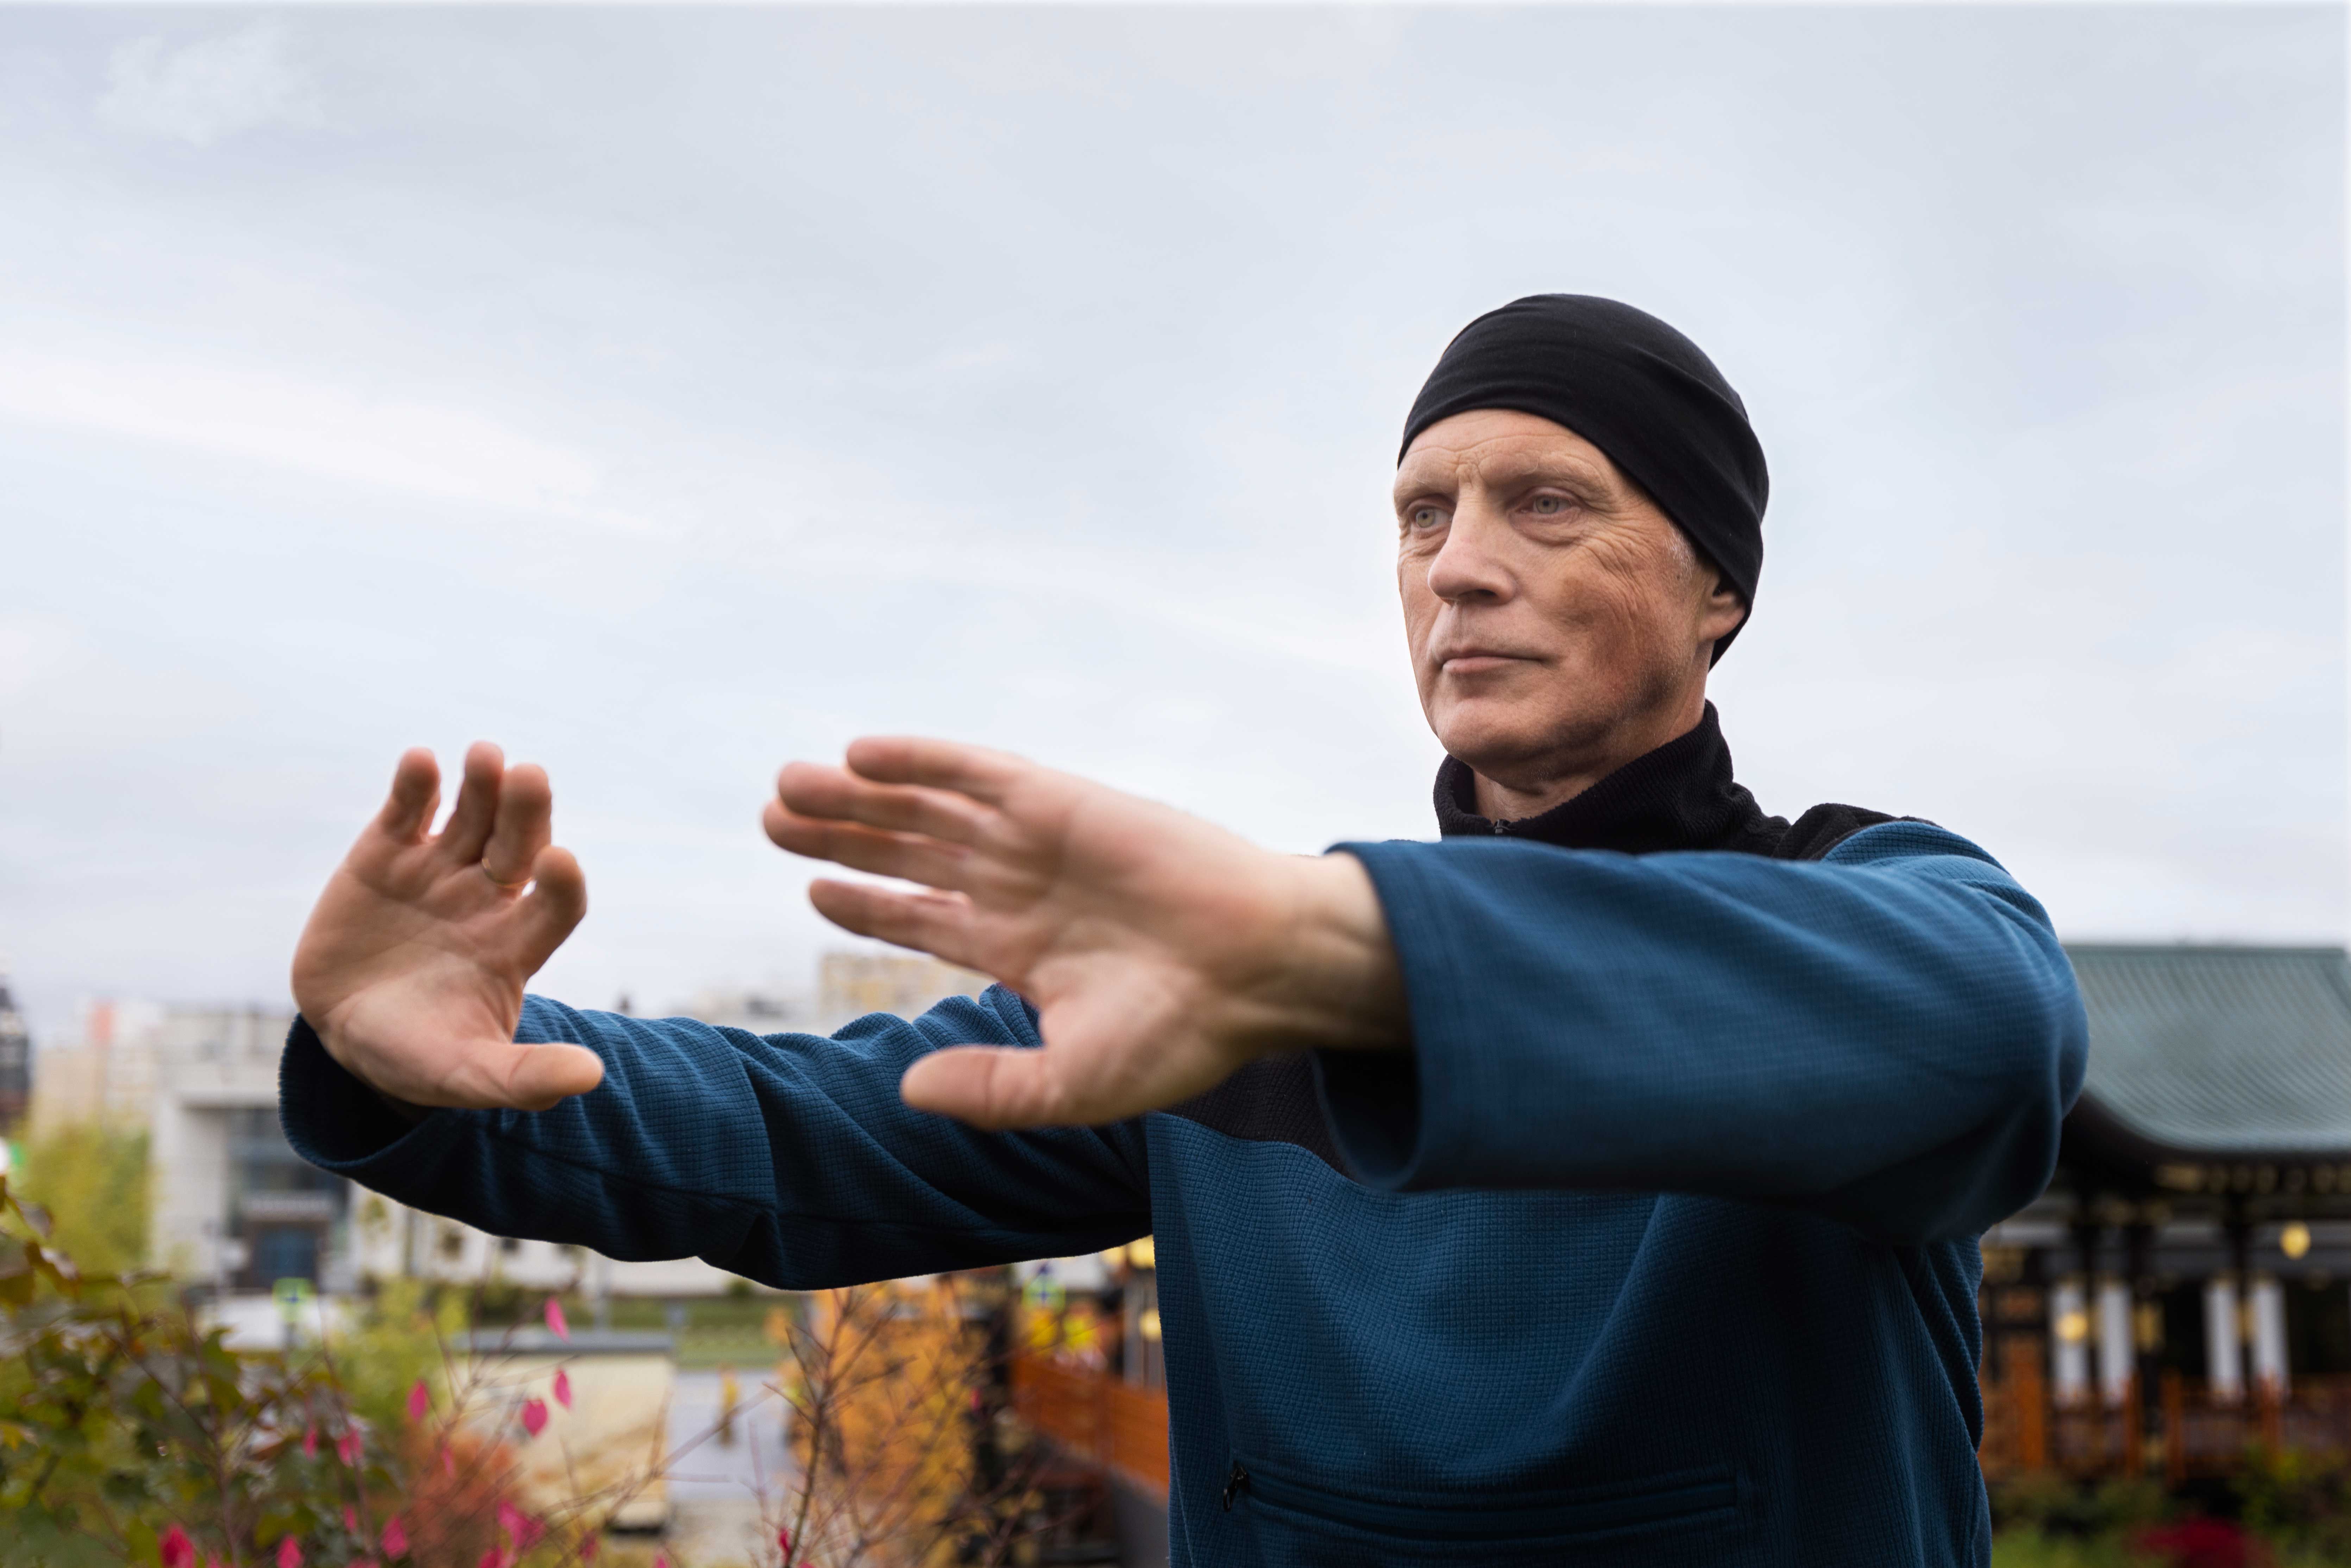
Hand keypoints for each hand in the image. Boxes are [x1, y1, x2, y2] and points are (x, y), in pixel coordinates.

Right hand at [290, 744, 602, 1110]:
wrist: (347, 1030)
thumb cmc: (417, 1055)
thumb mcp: (467, 1076)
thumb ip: (524, 1079)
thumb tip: (594, 1078)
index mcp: (516, 944)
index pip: (556, 904)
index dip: (562, 884)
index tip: (560, 862)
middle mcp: (487, 897)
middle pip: (519, 846)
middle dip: (526, 813)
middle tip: (529, 777)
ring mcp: (438, 870)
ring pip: (472, 817)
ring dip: (481, 785)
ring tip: (486, 756)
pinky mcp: (386, 854)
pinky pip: (408, 811)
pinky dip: (415, 785)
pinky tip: (421, 762)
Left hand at [764, 739, 1405, 1129]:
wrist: (1260, 971)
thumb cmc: (1185, 1033)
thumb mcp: (1070, 1084)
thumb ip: (987, 1091)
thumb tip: (906, 1089)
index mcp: (1020, 949)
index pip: (921, 916)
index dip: (863, 900)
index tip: (811, 886)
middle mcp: (1020, 887)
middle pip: (908, 852)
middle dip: (841, 834)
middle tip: (771, 817)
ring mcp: (1038, 841)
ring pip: (927, 808)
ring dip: (859, 794)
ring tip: (790, 784)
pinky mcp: (1062, 802)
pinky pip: (977, 772)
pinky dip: (921, 757)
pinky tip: (864, 752)